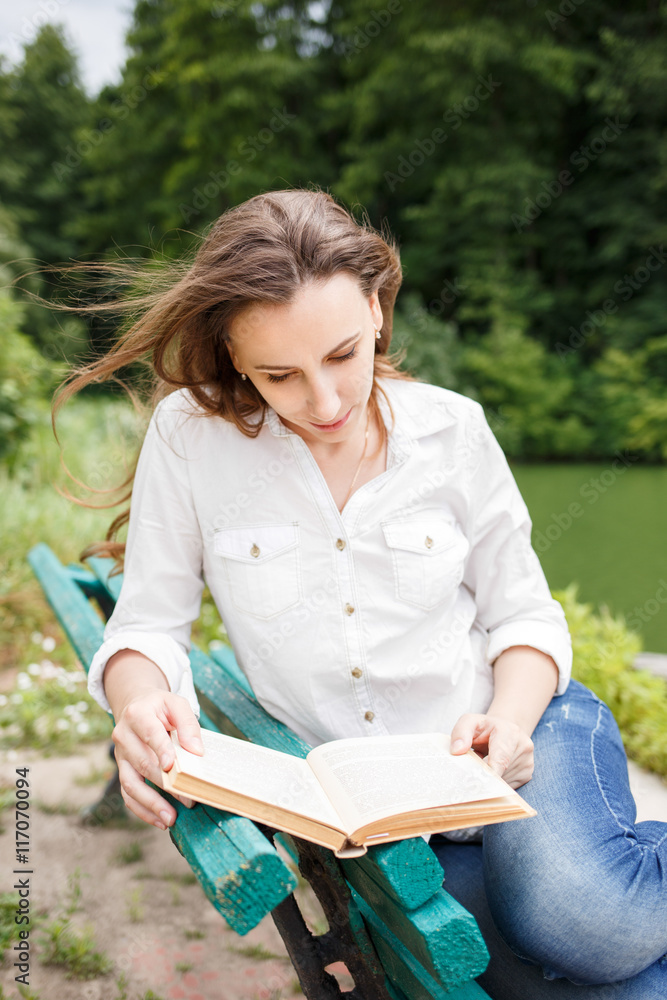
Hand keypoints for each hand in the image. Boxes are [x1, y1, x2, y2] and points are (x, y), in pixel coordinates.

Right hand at [111, 690, 203, 828]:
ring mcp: (120, 755)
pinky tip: (159, 820)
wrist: (136, 706)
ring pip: (131, 783)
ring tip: (171, 818)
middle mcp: (123, 735)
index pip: (149, 732)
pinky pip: (127, 794)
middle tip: (188, 798)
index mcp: (138, 714)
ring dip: (151, 803)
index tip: (171, 766)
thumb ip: (188, 724)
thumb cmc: (161, 707)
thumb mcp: (177, 704)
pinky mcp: (122, 770)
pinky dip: (142, 810)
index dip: (160, 749)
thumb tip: (196, 751)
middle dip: (165, 783)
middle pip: (143, 762)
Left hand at [449, 713, 533, 788]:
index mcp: (509, 732)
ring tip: (483, 767)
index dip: (488, 773)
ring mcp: (527, 762)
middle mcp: (523, 746)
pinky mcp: (527, 774)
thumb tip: (457, 751)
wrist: (505, 730)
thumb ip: (461, 733)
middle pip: (500, 772)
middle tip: (470, 773)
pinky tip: (492, 772)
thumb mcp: (469, 722)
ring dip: (490, 780)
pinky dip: (497, 784)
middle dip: (483, 775)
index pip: (500, 758)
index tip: (477, 784)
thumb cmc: (485, 728)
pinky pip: (508, 786)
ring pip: (504, 782)